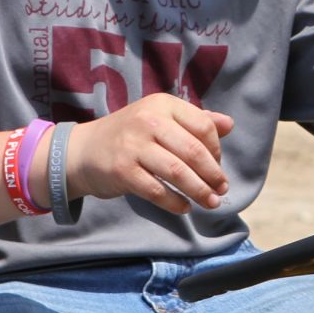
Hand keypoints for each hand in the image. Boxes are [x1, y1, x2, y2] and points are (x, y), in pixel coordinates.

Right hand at [63, 95, 233, 214]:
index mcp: (162, 104)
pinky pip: (157, 191)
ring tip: (211, 202)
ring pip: (178, 172)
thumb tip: (230, 124)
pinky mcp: (122, 170)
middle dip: (213, 175)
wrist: (83, 150)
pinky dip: (175, 202)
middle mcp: (148, 121)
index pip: (203, 126)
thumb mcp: (160, 119)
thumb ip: (195, 121)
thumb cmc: (130, 135)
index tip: (217, 167)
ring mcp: (133, 145)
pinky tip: (184, 207)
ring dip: (199, 191)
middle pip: (193, 151)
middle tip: (222, 190)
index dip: (217, 150)